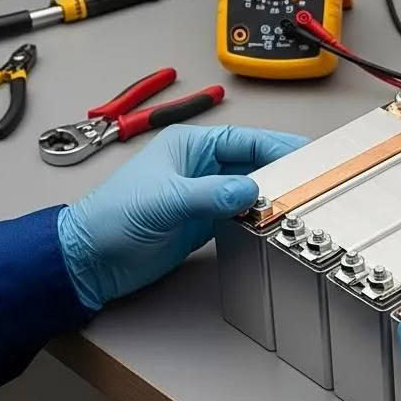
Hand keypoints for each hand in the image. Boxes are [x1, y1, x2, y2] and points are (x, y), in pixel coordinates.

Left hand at [57, 124, 306, 309]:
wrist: (90, 261)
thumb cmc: (111, 218)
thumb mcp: (164, 201)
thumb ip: (209, 194)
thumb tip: (250, 189)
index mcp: (188, 146)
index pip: (243, 140)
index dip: (276, 145)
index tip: (304, 154)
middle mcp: (199, 168)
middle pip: (252, 163)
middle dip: (280, 172)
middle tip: (310, 181)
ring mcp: (202, 196)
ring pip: (249, 189)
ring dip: (271, 196)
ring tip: (298, 202)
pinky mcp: (203, 222)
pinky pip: (240, 214)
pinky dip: (258, 218)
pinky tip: (273, 222)